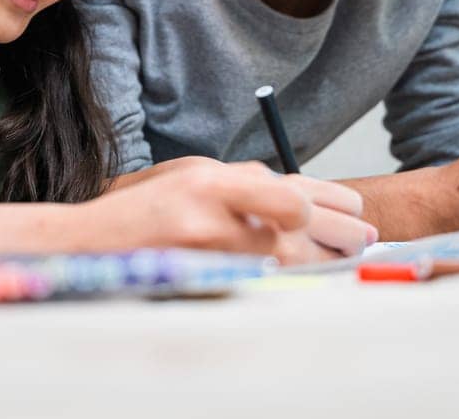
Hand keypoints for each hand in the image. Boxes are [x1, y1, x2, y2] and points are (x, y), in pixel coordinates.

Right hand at [84, 160, 375, 264]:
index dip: (334, 204)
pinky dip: (296, 279)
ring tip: (349, 255)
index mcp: (215, 181)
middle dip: (344, 234)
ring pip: (295, 261)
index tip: (354, 210)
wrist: (94, 245)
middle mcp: (218, 216)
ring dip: (328, 259)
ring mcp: (213, 255)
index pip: (295, 192)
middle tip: (364, 237)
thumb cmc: (147, 208)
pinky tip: (311, 275)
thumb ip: (243, 181)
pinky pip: (270, 284)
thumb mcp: (192, 175)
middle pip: (305, 228)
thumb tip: (300, 193)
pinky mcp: (209, 283)